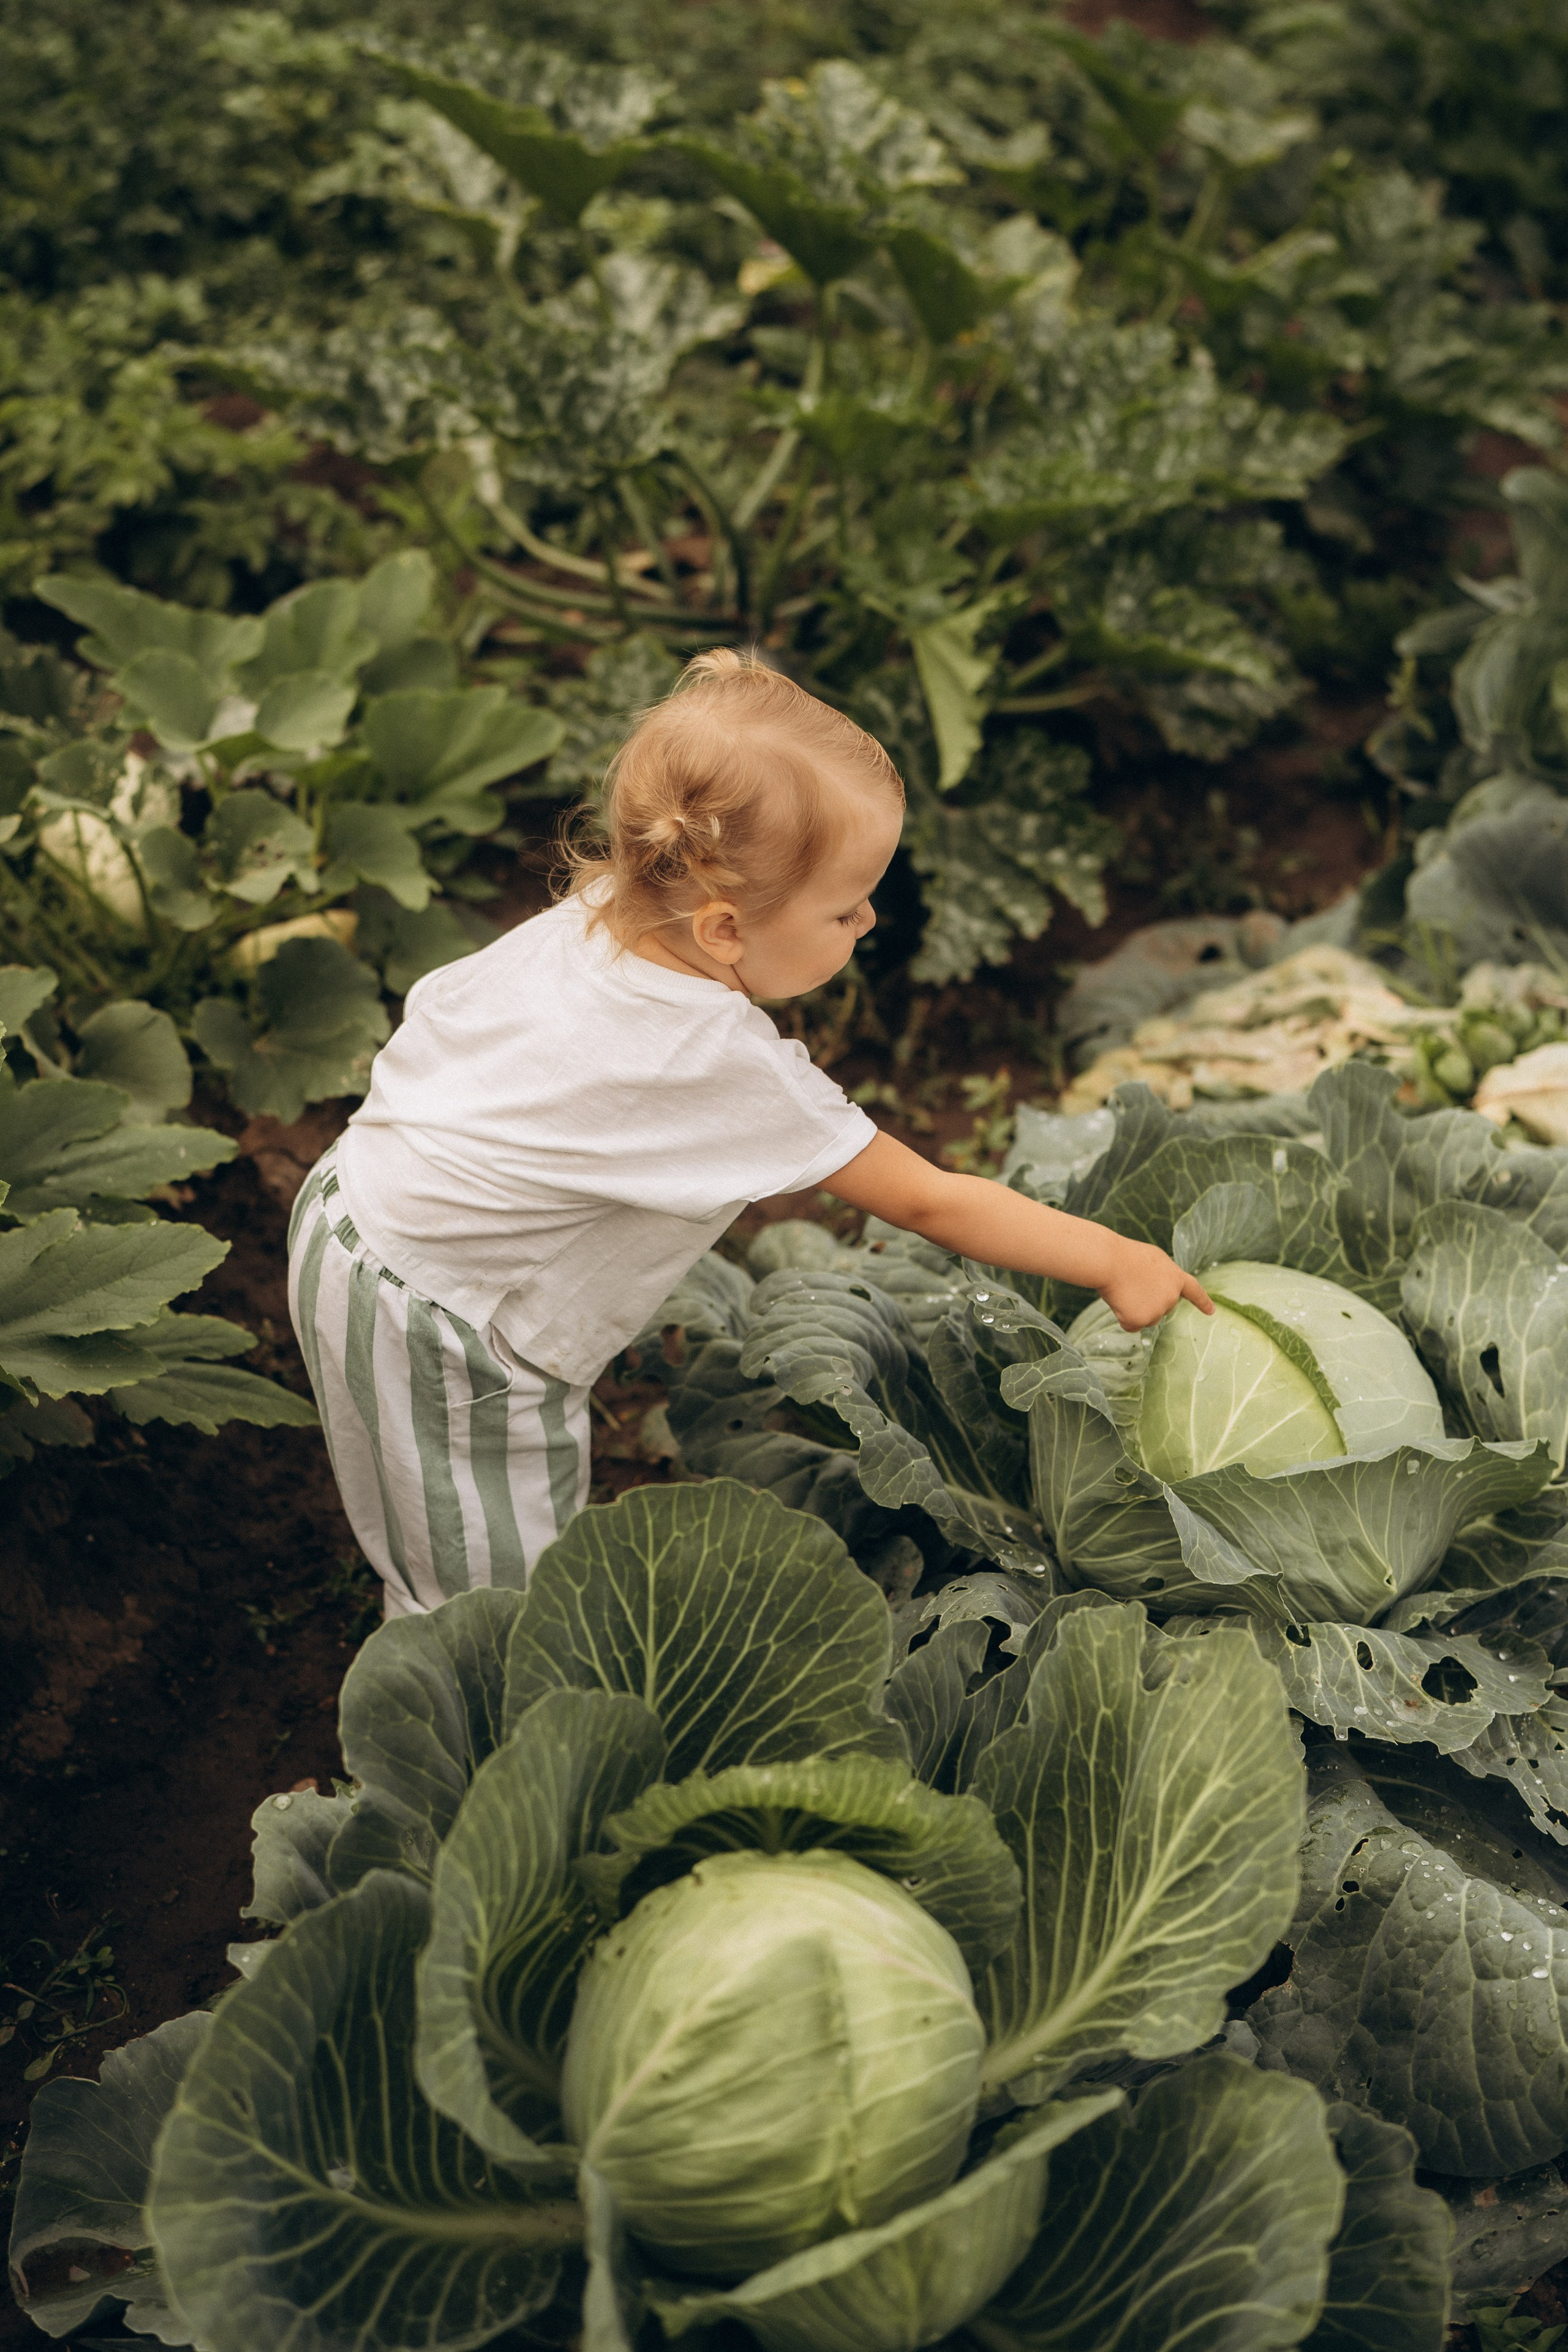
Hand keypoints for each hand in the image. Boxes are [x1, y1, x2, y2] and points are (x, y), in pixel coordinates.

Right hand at [1097, 1238, 1213, 1332]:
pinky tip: (1119, 1301)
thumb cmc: (1127, 1256)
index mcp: (1176, 1278)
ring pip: (1147, 1318)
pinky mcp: (1141, 1321)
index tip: (1212, 1311)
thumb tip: (1157, 1293)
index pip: (1194, 1291)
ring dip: (1134, 1309)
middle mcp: (1172, 1297)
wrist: (1109, 1261)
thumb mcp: (1153, 1259)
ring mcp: (1157, 1310)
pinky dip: (1123, 1317)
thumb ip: (1163, 1276)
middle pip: (1161, 1309)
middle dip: (1147, 1301)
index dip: (1203, 1302)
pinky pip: (1131, 1325)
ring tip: (1124, 1290)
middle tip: (1131, 1283)